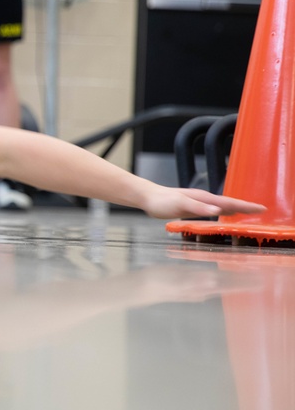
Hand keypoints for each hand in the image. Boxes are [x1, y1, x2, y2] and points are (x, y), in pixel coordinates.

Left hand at [141, 186, 265, 219]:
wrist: (147, 196)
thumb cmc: (162, 201)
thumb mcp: (180, 205)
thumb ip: (199, 208)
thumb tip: (219, 210)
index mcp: (204, 199)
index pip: (230, 202)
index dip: (246, 206)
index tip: (262, 208)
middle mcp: (204, 199)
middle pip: (229, 203)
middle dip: (246, 207)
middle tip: (262, 210)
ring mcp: (198, 202)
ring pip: (222, 205)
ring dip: (236, 208)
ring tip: (248, 212)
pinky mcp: (192, 206)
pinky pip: (213, 208)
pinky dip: (223, 210)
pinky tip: (224, 213)